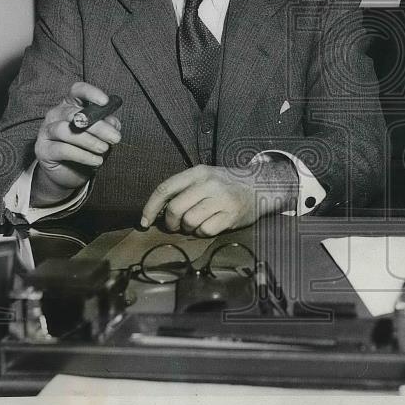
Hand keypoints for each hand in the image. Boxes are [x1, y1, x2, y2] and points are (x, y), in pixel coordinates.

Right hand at [31, 82, 121, 206]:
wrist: (69, 174)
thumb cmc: (87, 149)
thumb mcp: (101, 136)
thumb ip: (108, 126)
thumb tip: (113, 123)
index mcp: (70, 105)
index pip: (77, 91)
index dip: (91, 93)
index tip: (105, 102)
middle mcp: (56, 114)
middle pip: (75, 114)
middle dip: (98, 126)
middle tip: (115, 138)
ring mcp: (46, 131)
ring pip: (67, 131)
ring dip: (89, 141)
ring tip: (104, 149)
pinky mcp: (42, 149)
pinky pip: (63, 150)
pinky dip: (83, 155)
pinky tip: (96, 161)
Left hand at [139, 156, 296, 236]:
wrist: (260, 187)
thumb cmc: (226, 184)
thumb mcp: (205, 177)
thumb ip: (183, 189)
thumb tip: (158, 212)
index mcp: (198, 172)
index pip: (165, 188)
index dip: (151, 207)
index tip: (145, 222)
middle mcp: (209, 183)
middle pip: (175, 208)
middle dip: (171, 223)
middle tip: (176, 225)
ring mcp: (221, 199)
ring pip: (189, 221)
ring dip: (188, 228)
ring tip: (196, 224)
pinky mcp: (231, 215)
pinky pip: (205, 231)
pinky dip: (202, 233)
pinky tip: (210, 226)